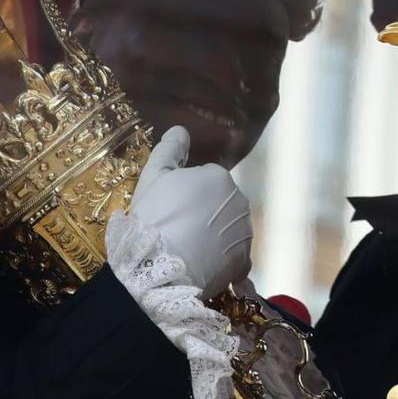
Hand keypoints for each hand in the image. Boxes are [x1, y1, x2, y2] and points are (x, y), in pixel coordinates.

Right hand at [124, 125, 253, 295]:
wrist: (160, 269)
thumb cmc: (154, 218)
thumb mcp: (153, 177)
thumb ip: (169, 150)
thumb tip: (181, 129)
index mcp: (219, 177)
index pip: (202, 180)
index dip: (182, 195)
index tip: (168, 209)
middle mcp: (240, 200)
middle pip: (216, 203)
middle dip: (200, 213)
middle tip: (174, 230)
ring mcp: (244, 231)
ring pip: (225, 228)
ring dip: (210, 235)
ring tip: (184, 249)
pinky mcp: (244, 259)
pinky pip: (231, 255)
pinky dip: (218, 259)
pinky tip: (199, 265)